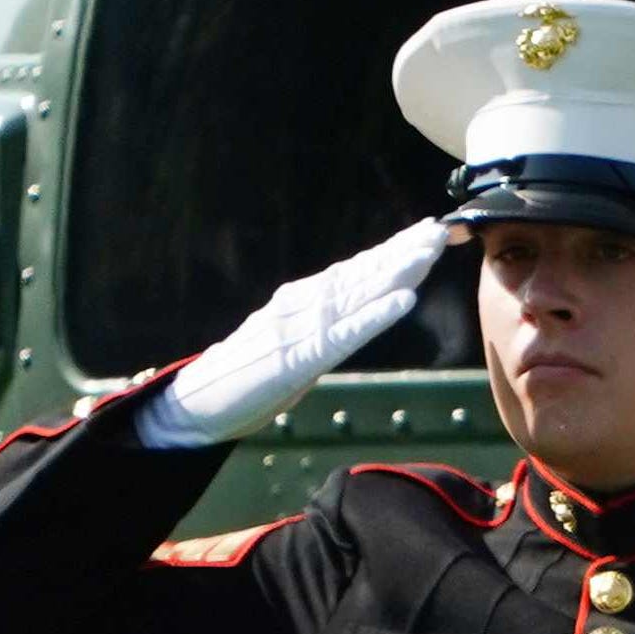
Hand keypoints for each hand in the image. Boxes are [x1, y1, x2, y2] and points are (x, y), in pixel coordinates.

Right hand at [138, 217, 453, 449]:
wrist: (195, 403)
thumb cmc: (245, 377)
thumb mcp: (291, 345)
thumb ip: (321, 327)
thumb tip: (354, 314)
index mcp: (300, 302)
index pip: (353, 271)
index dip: (391, 252)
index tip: (424, 232)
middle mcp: (301, 305)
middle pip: (360, 275)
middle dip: (402, 252)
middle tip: (439, 230)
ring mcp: (299, 327)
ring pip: (357, 294)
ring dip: (396, 272)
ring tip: (428, 251)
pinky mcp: (298, 357)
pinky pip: (345, 334)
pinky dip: (376, 316)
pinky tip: (404, 301)